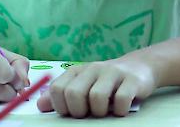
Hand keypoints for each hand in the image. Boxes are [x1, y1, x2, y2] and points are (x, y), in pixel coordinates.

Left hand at [36, 56, 156, 117]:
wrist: (139, 67)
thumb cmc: (106, 81)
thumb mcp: (82, 84)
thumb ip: (61, 95)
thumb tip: (40, 106)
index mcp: (78, 71)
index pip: (57, 89)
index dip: (61, 106)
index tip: (72, 111)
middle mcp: (93, 69)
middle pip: (74, 93)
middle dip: (79, 111)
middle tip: (89, 113)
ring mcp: (113, 73)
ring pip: (96, 97)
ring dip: (100, 112)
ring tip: (105, 111)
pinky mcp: (132, 81)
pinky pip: (121, 100)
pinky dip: (119, 110)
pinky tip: (121, 108)